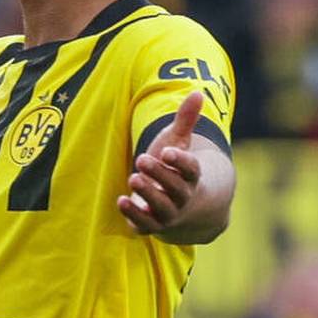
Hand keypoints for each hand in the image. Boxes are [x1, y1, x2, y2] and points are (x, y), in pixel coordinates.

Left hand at [117, 91, 203, 235]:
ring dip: (147, 195)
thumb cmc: (176, 169)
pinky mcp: (152, 225)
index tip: (168, 151)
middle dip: (159, 175)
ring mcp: (169, 214)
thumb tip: (196, 92)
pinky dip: (135, 217)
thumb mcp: (179, 143)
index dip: (180, 161)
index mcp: (192, 177)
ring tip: (133, 178)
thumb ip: (185, 121)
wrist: (185, 208)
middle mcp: (183, 198)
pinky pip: (146, 225)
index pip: (191, 170)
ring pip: (162, 209)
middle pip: (176, 189)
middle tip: (141, 159)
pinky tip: (121, 201)